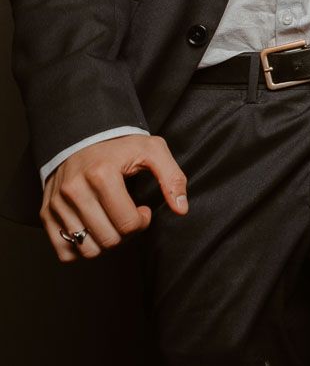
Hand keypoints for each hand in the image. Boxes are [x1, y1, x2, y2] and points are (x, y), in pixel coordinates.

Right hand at [42, 135, 187, 262]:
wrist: (82, 139)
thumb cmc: (119, 147)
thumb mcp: (152, 150)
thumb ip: (172, 177)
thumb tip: (181, 209)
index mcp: (101, 175)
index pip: (127, 223)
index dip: (142, 222)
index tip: (142, 210)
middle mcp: (74, 190)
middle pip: (109, 239)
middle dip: (126, 234)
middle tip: (128, 216)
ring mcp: (57, 204)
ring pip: (87, 250)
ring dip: (106, 243)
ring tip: (112, 222)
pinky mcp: (46, 214)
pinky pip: (64, 252)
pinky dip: (82, 249)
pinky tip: (93, 230)